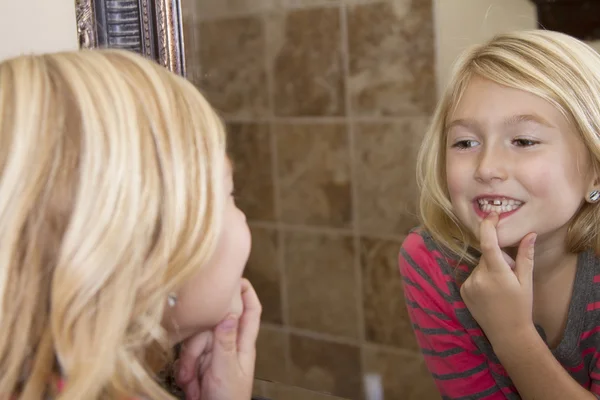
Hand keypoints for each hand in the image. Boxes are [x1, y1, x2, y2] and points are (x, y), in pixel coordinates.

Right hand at [175, 279, 261, 399]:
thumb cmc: (229, 399)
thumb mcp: (227, 370)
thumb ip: (225, 342)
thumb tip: (229, 313)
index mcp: (243, 345)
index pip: (251, 311)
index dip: (247, 293)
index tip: (237, 278)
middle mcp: (229, 346)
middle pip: (211, 327)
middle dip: (197, 345)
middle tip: (193, 367)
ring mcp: (214, 356)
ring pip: (195, 343)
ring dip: (188, 364)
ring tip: (192, 383)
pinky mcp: (201, 366)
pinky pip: (187, 359)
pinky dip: (185, 372)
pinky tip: (190, 386)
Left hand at [460, 213, 536, 344]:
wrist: (507, 334)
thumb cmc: (521, 307)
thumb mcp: (526, 282)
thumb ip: (525, 256)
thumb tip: (529, 234)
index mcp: (497, 273)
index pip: (488, 243)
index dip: (488, 226)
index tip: (492, 215)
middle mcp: (479, 277)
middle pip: (487, 255)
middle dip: (498, 259)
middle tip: (510, 274)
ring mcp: (469, 284)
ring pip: (480, 266)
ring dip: (489, 270)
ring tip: (500, 289)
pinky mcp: (462, 291)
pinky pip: (473, 276)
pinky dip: (481, 279)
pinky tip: (490, 294)